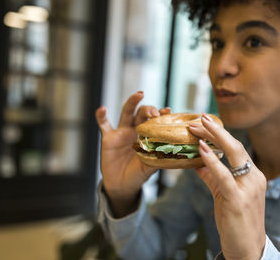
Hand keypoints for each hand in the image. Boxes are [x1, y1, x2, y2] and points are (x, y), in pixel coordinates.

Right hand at [95, 91, 170, 216]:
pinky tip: (102, 109)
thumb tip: (178, 155)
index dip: (162, 114)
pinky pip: (103, 124)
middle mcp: (136, 130)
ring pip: (127, 112)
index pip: (155, 121)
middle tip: (155, 113)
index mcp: (148, 136)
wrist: (121, 185)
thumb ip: (159, 158)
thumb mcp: (150, 166)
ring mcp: (122, 132)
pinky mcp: (108, 138)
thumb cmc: (138, 174)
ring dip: (132, 102)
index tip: (168, 110)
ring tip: (139, 95)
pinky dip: (101, 116)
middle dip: (149, 110)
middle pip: (142, 113)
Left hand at [189, 113, 266, 259]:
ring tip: (197, 126)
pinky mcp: (239, 200)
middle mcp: (254, 178)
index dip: (219, 134)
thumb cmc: (236, 221)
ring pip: (233, 154)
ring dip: (213, 138)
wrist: (248, 248)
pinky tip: (201, 149)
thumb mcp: (224, 195)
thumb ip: (212, 177)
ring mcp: (249, 188)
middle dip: (216, 130)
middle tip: (200, 117)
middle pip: (235, 146)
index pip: (235, 148)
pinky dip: (212, 161)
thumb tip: (197, 162)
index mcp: (253, 175)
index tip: (205, 122)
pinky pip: (225, 176)